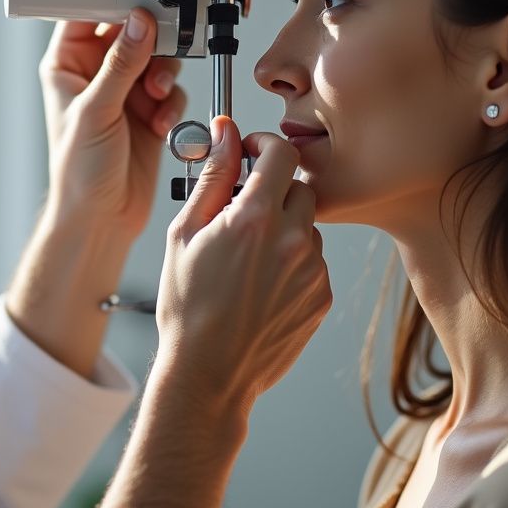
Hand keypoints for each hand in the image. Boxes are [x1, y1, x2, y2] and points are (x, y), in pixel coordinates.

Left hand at [40, 8, 186, 237]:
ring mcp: (125, 91)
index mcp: (68, 65)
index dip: (111, 3)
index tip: (137, 1)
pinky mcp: (150, 110)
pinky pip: (172, 89)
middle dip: (150, 44)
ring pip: (157, 58)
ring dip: (163, 75)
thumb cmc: (78, 172)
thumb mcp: (97, 111)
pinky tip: (160, 122)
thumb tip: (140, 24)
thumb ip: (122, 65)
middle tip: (158, 52)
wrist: (102, 218)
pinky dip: (171, 103)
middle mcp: (96, 74)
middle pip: (131, 33)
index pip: (87, 15)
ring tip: (156, 95)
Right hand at [154, 116, 331, 413]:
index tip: (251, 151)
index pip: (281, 152)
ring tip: (246, 259)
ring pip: (307, 225)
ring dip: (283, 227)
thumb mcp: (185, 233)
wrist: (209, 373)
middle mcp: (292, 240)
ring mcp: (312, 270)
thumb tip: (225, 133)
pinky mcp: (321, 296)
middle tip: (242, 211)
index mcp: (254, 219)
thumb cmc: (188, 307)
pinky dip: (291, 261)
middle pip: (298, 186)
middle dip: (272, 189)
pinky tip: (259, 284)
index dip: (263, 143)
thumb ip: (213, 177)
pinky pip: (312, 260)